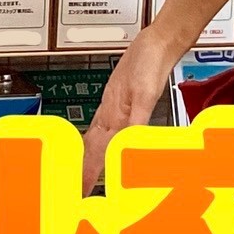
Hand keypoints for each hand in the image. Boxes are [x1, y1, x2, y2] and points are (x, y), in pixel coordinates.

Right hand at [80, 37, 172, 194]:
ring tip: (85, 169)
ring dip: (91, 155)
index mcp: (112, 115)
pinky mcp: (123, 101)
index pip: (95, 151)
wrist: (157, 43)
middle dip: (83, 167)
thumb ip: (136, 120)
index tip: (79, 190)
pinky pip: (109, 127)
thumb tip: (126, 145)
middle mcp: (110, 113)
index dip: (88, 172)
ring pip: (97, 136)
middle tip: (77, 186)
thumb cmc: (148, 63)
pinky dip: (105, 140)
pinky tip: (109, 141)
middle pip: (91, 147)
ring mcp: (114, 107)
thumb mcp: (145, 95)